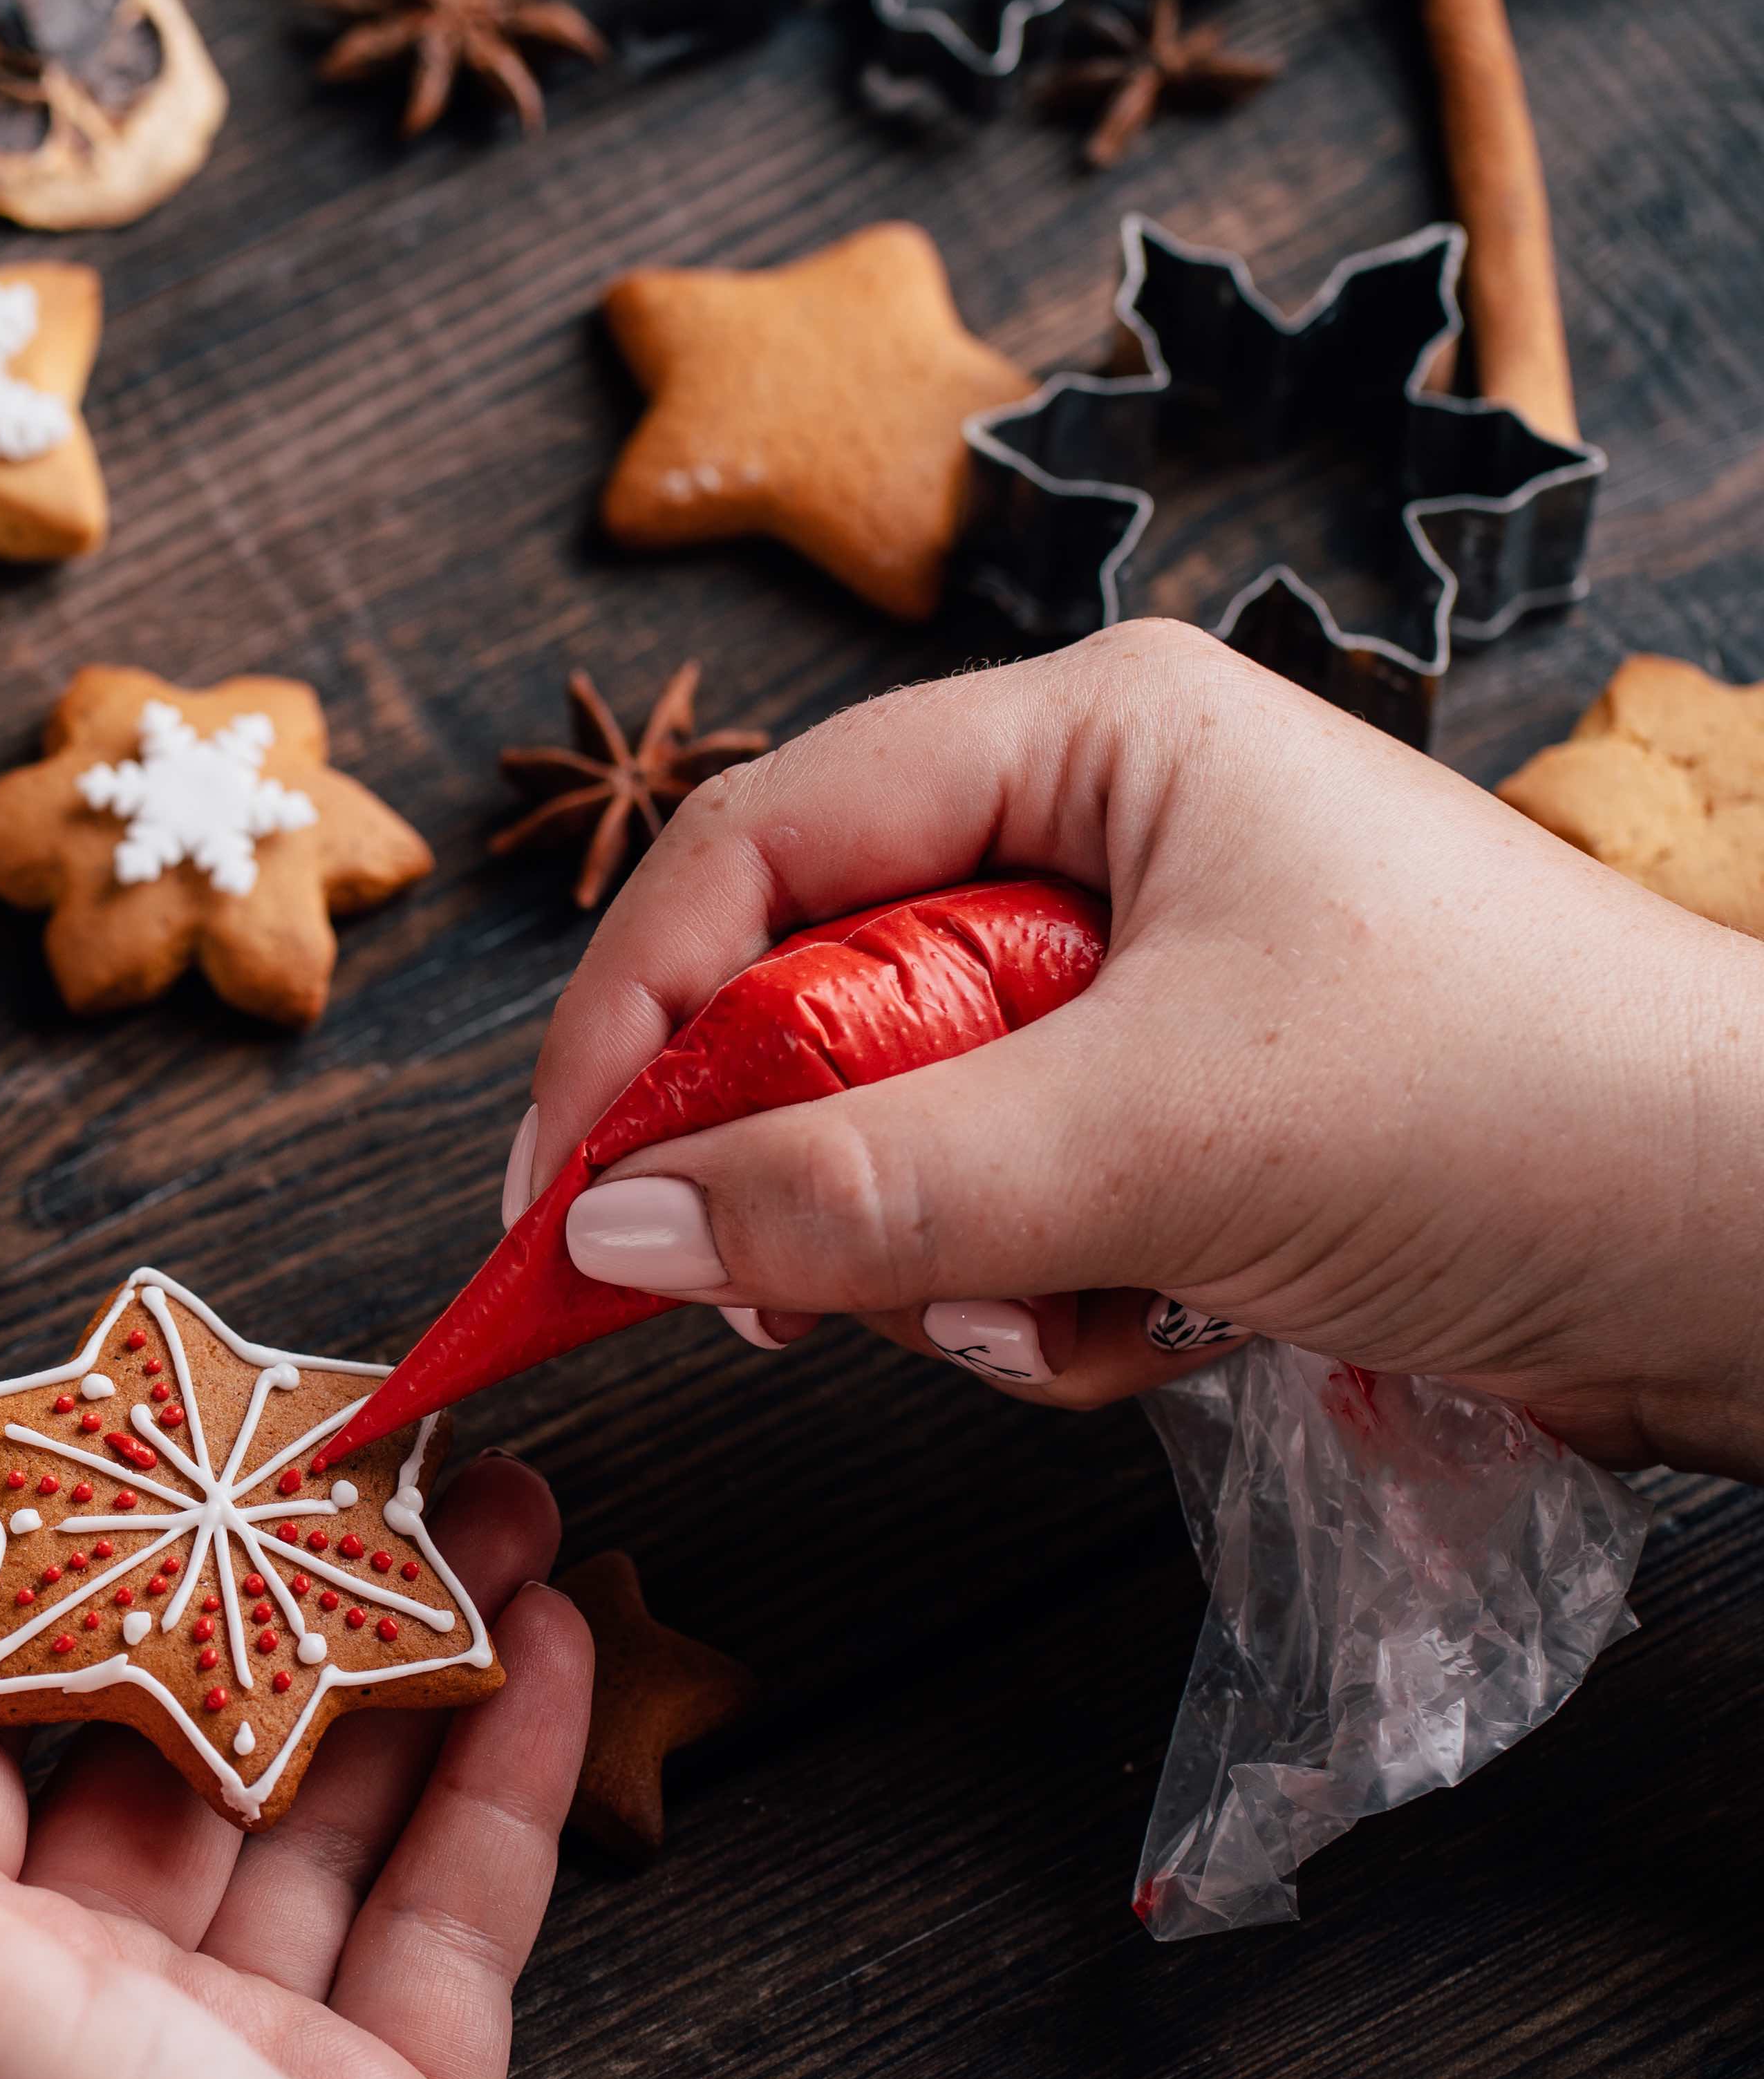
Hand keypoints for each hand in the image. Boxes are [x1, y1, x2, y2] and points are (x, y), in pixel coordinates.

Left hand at [0, 1462, 669, 2078]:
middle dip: (242, 1587)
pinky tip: (549, 1645)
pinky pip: (433, 1920)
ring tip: (493, 1499)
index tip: (105, 1426)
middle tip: (351, 1435)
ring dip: (391, 1650)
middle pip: (139, 1760)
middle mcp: (46, 2047)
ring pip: (304, 1819)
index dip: (7, 1577)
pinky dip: (487, 1775)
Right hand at [526, 619, 1763, 1475]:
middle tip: (783, 1304)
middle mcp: (1106, 839)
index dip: (630, 1020)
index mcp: (1090, 738)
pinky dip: (1046, 1306)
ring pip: (907, 1133)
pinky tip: (1153, 1340)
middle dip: (812, 1172)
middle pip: (820, 1003)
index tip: (563, 1198)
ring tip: (1071, 1319)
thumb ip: (860, 1188)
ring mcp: (1151, 989)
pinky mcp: (1196, 1125)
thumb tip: (608, 1227)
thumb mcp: (1147, 1143)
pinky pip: (1012, 1215)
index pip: (758, 851)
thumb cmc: (1514, 1110)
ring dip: (946, 1264)